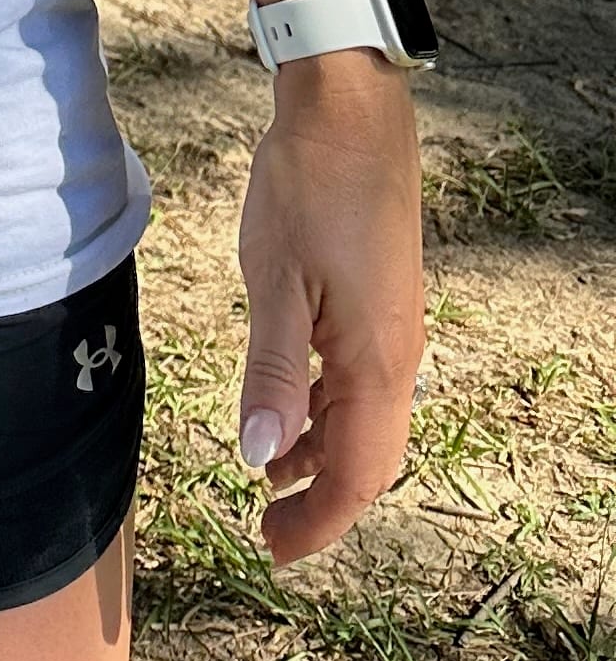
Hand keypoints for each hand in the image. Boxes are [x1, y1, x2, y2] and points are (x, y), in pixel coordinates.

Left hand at [233, 48, 424, 562]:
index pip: (359, 473)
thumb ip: (272, 371)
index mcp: (378, 361)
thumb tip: (261, 456)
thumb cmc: (310, 187)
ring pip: (365, 418)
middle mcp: (398, 354)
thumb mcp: (276, 279)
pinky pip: (359, 380)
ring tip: (269, 474)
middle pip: (370, 457)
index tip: (274, 550)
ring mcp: (393, 327)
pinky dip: (325, 408)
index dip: (319, 520)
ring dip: (321, 453)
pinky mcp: (380, 301)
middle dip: (322, 500)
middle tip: (269, 528)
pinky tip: (290, 405)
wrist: (350, 109)